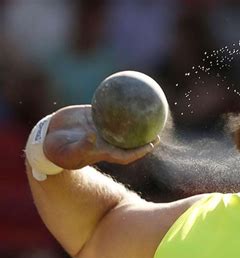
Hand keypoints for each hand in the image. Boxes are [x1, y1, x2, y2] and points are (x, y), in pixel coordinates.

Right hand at [43, 105, 157, 169]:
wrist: (47, 139)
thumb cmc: (58, 151)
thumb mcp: (69, 151)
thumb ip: (82, 146)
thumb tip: (93, 137)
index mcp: (104, 152)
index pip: (127, 154)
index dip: (140, 150)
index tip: (152, 144)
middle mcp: (106, 140)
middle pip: (130, 139)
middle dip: (145, 135)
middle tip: (159, 126)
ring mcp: (100, 128)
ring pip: (121, 122)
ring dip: (134, 117)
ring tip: (148, 105)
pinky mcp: (93, 116)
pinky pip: (107, 108)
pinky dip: (115, 101)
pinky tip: (122, 89)